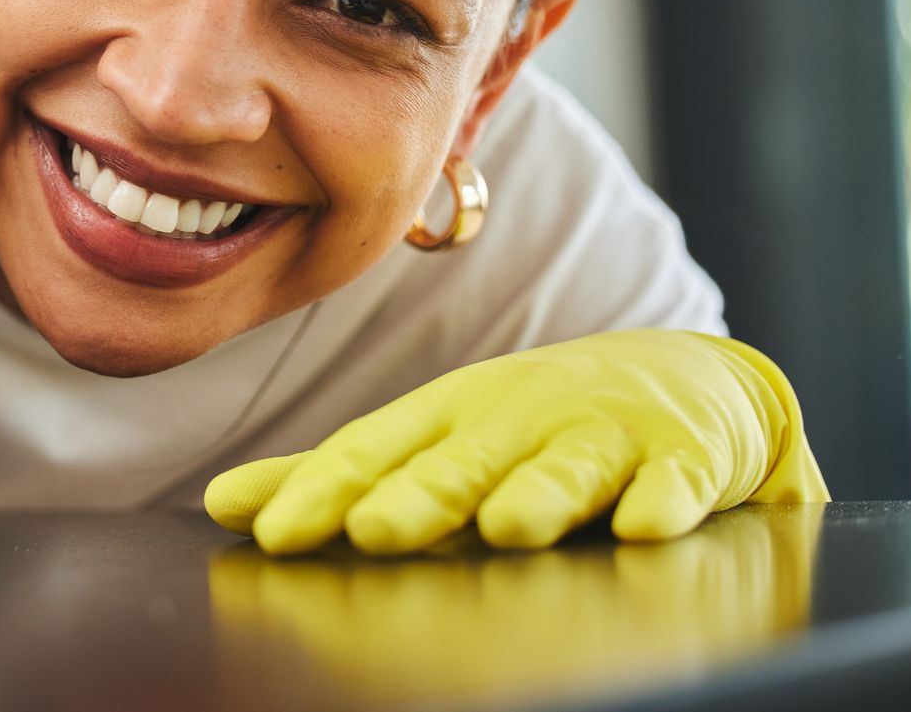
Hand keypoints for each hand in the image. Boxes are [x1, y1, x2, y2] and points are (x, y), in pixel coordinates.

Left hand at [203, 329, 828, 554]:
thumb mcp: (438, 435)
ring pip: (568, 467)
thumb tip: (224, 504)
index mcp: (450, 415)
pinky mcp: (685, 455)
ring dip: (537, 492)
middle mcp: (519, 417)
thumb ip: (340, 473)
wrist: (686, 378)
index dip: (322, 490)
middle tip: (374, 529)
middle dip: (419, 494)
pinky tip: (644, 526)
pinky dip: (663, 500)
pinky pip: (677, 480)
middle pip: (463, 460)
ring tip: (507, 525)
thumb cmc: (533, 423)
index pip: (374, 453)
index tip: (269, 531)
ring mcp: (604, 432)